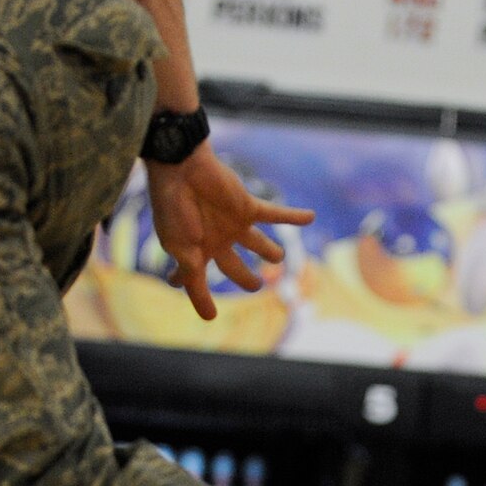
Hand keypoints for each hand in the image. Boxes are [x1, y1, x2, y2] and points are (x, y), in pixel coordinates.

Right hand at [145, 143, 315, 320]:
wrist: (182, 168)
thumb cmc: (174, 208)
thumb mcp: (177, 246)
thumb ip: (189, 271)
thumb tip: (192, 294)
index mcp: (194, 253)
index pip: (196, 283)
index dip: (201, 300)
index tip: (210, 316)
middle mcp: (216, 241)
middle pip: (234, 267)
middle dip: (245, 278)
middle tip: (256, 285)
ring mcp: (233, 225)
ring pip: (257, 243)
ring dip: (269, 250)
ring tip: (278, 257)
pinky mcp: (247, 208)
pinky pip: (275, 214)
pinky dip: (293, 216)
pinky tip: (311, 217)